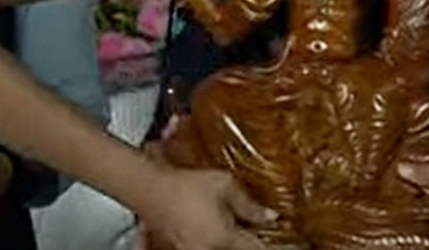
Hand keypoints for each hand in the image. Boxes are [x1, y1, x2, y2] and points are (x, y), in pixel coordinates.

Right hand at [135, 166, 274, 249]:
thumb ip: (248, 204)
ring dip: (230, 243)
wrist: (149, 189)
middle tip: (250, 231)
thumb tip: (268, 215)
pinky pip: (203, 249)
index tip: (279, 237)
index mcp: (224, 239)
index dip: (271, 244)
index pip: (255, 249)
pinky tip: (213, 234)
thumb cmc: (184, 185)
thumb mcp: (224, 185)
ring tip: (229, 231)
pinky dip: (213, 243)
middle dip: (246, 242)